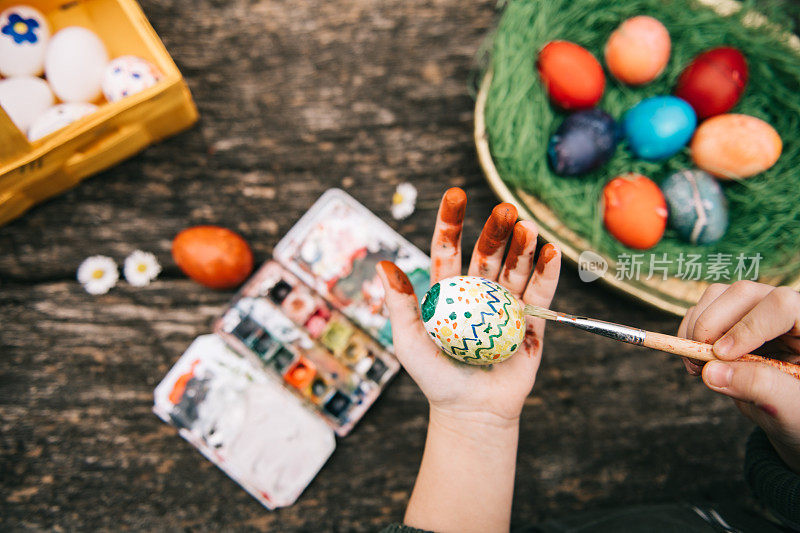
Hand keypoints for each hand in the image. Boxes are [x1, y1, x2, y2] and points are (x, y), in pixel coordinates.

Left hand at [376, 187, 560, 424]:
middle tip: (506, 210)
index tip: (456, 195)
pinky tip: (551, 253)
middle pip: (487, 253)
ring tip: (529, 229)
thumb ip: (400, 305)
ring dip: (523, 247)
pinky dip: (546, 273)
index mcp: (447, 289)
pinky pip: (539, 294)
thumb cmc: (435, 377)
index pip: (448, 247)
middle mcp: (478, 290)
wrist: (471, 412)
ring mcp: (506, 304)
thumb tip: (384, 265)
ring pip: (515, 268)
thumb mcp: (409, 342)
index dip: (451, 222)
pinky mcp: (530, 322)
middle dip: (496, 231)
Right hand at [678, 281, 799, 473]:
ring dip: (697, 328)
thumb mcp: (791, 409)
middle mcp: (787, 310)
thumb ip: (762, 388)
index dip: (749, 327)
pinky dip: (689, 331)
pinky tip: (698, 361)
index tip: (723, 357)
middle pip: (744, 293)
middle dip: (712, 325)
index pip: (782, 306)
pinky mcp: (736, 317)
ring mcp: (760, 310)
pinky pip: (704, 308)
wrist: (793, 416)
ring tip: (698, 366)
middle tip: (701, 363)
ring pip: (719, 295)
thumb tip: (711, 372)